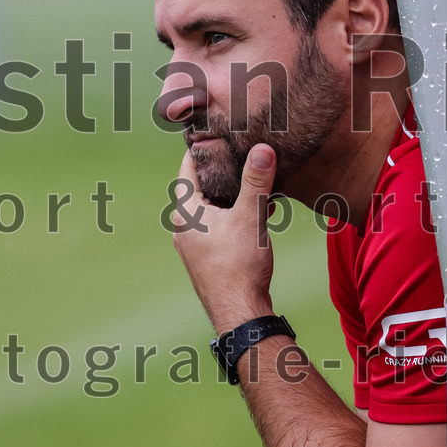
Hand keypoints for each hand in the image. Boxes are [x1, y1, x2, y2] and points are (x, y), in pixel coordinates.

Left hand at [171, 143, 277, 332]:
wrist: (240, 313)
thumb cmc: (239, 268)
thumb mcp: (250, 218)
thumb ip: (256, 182)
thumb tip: (262, 149)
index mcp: (186, 212)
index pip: (187, 169)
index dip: (201, 149)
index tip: (213, 133)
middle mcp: (184, 227)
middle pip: (199, 187)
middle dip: (220, 172)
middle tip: (239, 153)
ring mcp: (193, 244)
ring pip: (210, 208)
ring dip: (230, 195)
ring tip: (253, 182)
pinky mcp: (206, 257)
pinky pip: (217, 226)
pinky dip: (233, 215)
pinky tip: (257, 214)